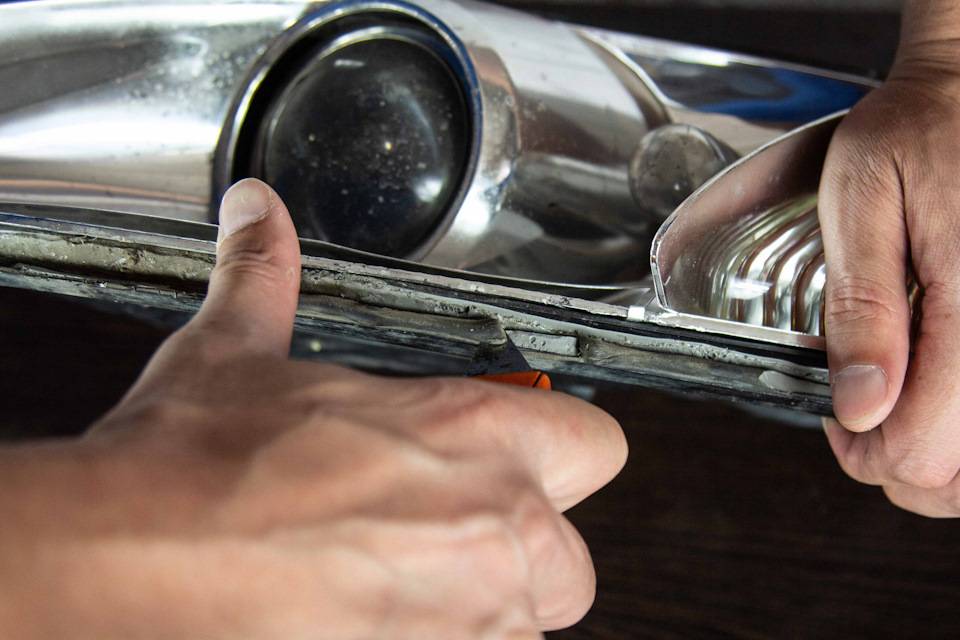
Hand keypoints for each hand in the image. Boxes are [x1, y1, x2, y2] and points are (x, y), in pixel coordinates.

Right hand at [0, 179, 626, 637]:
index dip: (561, 455)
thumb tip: (256, 217)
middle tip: (440, 538)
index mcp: (470, 434)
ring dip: (476, 612)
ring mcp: (470, 616)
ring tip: (391, 585)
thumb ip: (267, 276)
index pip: (596, 445)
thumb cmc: (191, 468)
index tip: (518, 465)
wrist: (131, 562)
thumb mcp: (237, 354)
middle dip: (519, 556)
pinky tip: (371, 623)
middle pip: (570, 561)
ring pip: (524, 628)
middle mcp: (493, 528)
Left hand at [819, 11, 959, 516]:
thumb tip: (860, 407)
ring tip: (903, 410)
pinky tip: (942, 400)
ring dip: (942, 462)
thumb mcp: (862, 201)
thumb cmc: (921, 130)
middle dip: (900, 465)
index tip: (838, 418)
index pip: (925, 447)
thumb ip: (861, 307)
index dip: (865, 452)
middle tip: (863, 416)